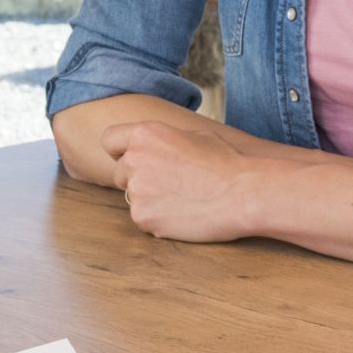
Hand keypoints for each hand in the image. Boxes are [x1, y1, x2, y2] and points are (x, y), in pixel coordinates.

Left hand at [100, 118, 257, 242]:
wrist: (242, 194)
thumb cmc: (226, 162)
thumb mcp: (195, 136)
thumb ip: (165, 140)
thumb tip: (156, 146)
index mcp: (146, 134)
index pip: (109, 140)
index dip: (121, 151)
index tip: (133, 159)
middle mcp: (134, 159)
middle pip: (121, 173)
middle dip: (138, 179)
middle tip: (170, 185)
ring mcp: (136, 190)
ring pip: (132, 197)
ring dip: (149, 200)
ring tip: (183, 199)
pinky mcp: (142, 217)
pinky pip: (143, 218)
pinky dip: (158, 219)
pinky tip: (183, 214)